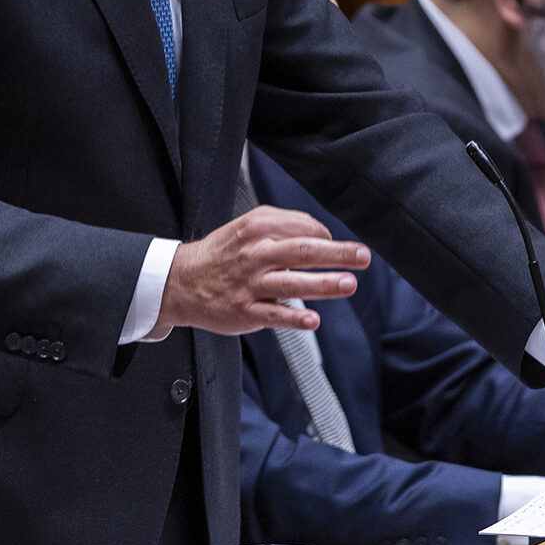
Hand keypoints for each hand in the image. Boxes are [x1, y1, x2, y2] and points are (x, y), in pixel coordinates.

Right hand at [157, 206, 370, 336]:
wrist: (181, 281)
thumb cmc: (223, 253)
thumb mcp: (248, 226)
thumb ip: (284, 224)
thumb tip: (321, 234)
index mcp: (258, 228)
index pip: (304, 228)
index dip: (327, 236)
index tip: (340, 246)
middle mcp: (256, 254)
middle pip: (304, 250)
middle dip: (338, 254)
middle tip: (363, 257)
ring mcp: (251, 285)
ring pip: (293, 283)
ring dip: (325, 284)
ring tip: (349, 284)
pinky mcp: (245, 311)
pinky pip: (274, 315)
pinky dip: (295, 318)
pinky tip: (313, 319)